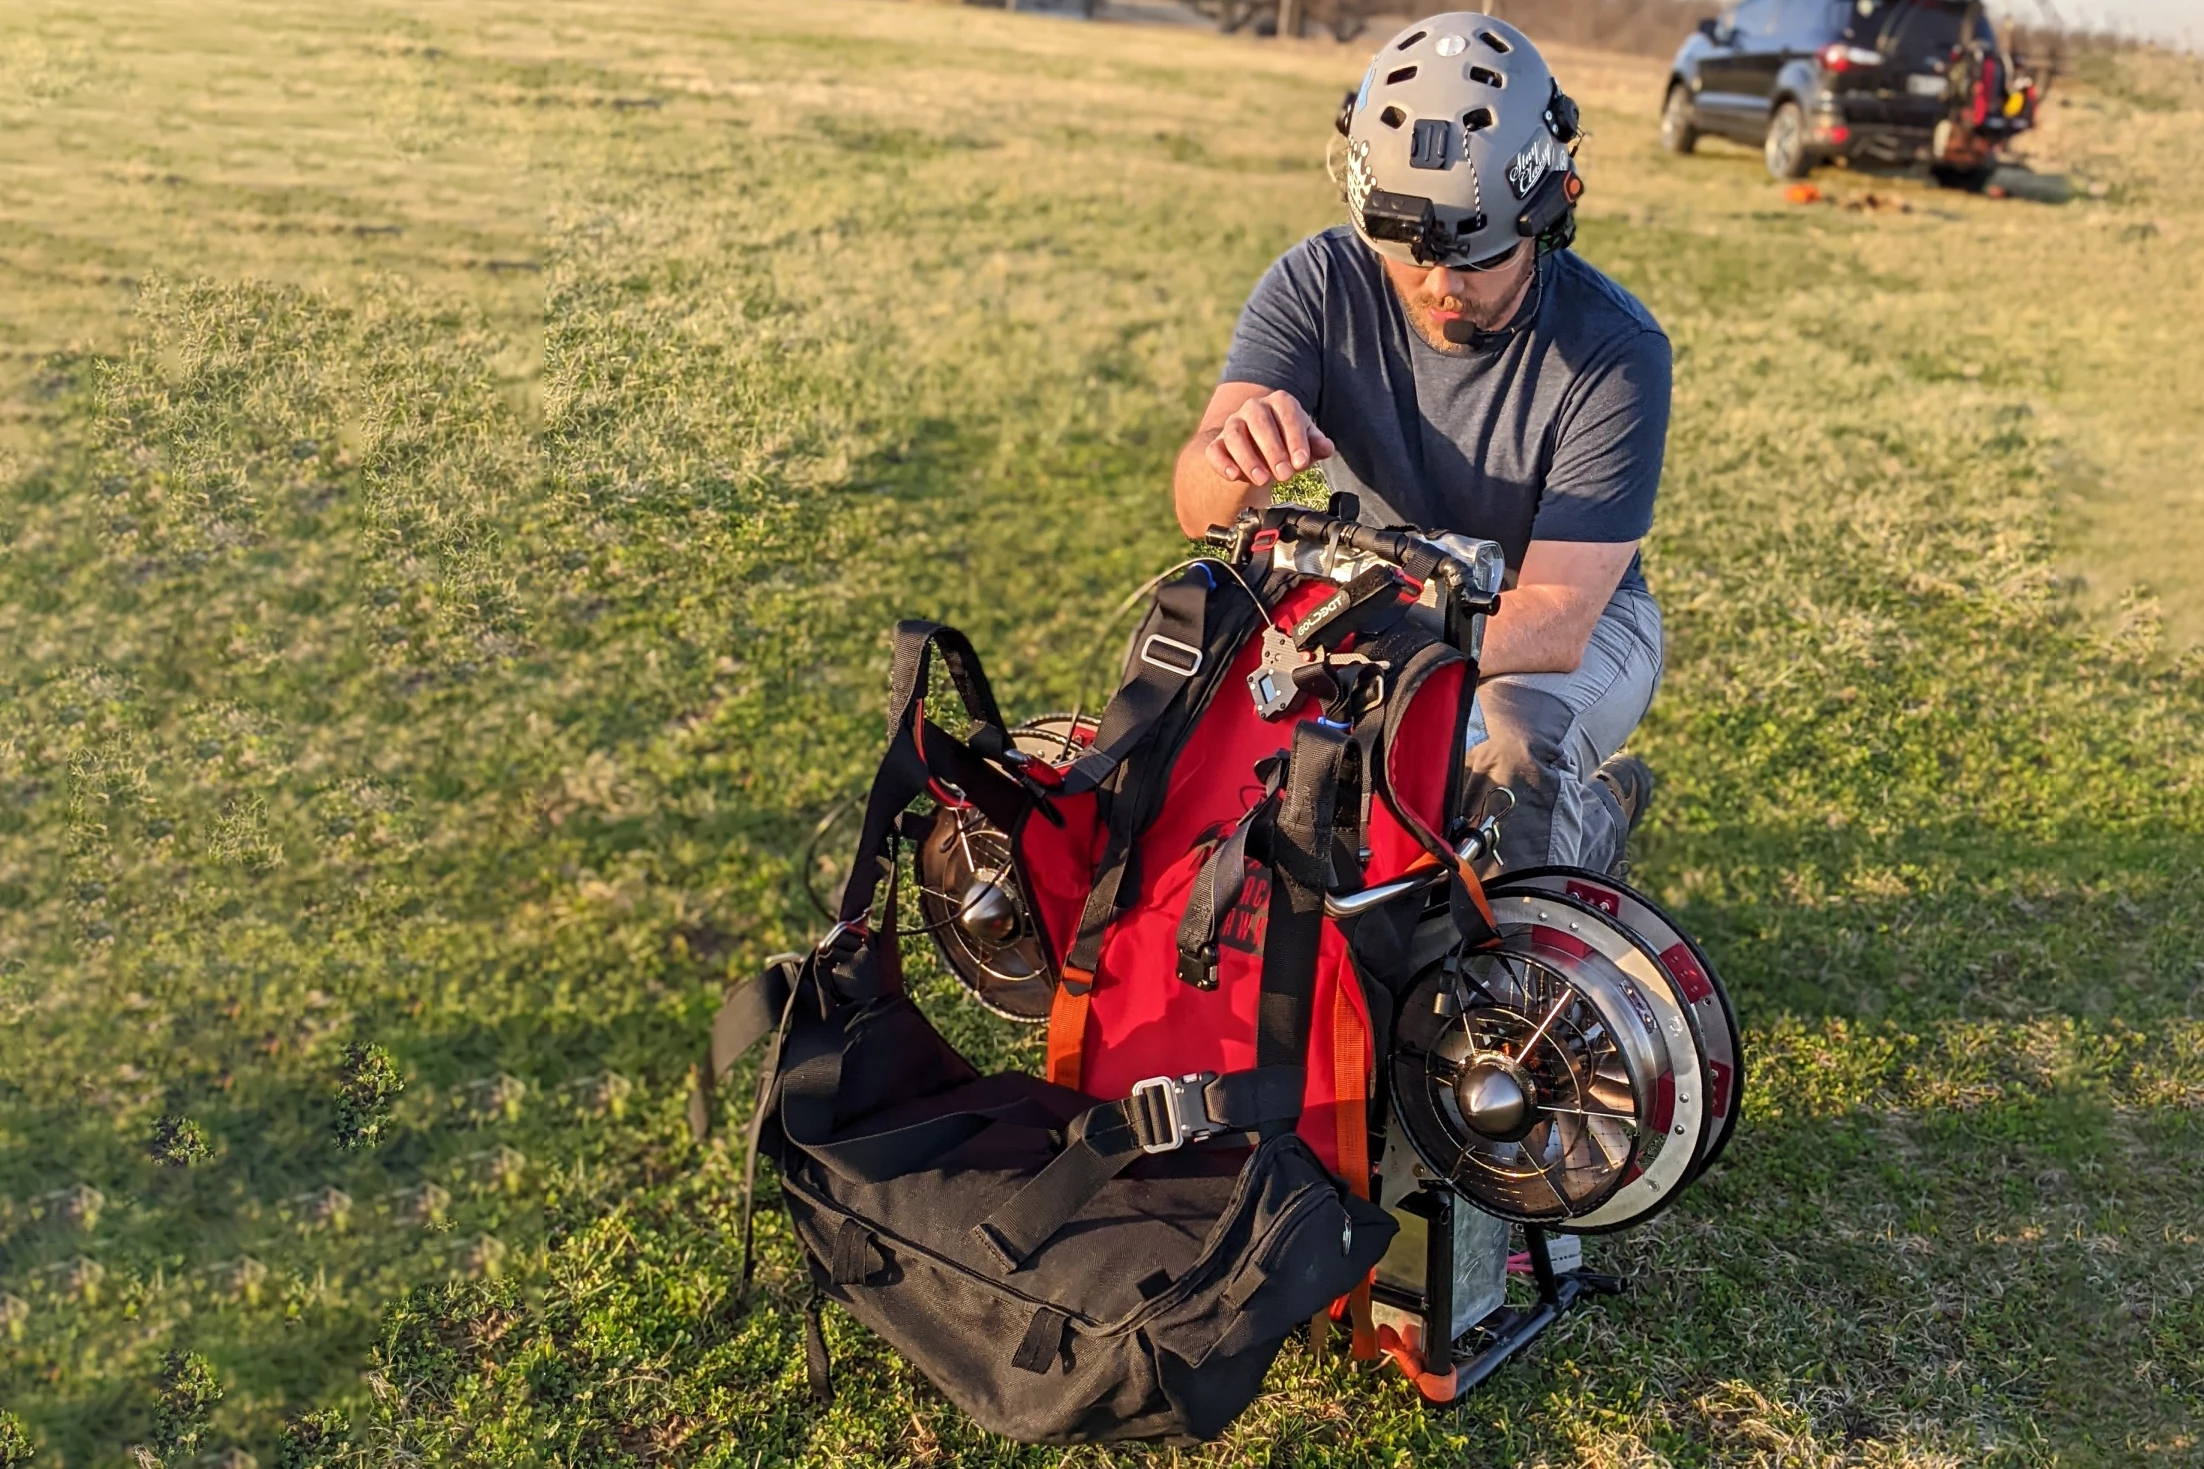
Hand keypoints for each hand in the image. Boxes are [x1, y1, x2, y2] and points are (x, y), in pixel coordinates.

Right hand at [1203, 389, 1334, 487]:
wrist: (1262, 453)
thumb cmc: (1288, 444)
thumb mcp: (1306, 445)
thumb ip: (1317, 445)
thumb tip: (1326, 447)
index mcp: (1280, 402)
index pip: (1287, 413)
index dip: (1295, 438)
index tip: (1301, 463)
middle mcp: (1254, 408)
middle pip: (1259, 422)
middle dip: (1273, 450)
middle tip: (1285, 475)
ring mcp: (1233, 424)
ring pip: (1235, 435)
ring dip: (1248, 458)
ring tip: (1263, 480)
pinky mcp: (1218, 444)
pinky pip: (1214, 450)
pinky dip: (1223, 463)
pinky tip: (1234, 476)